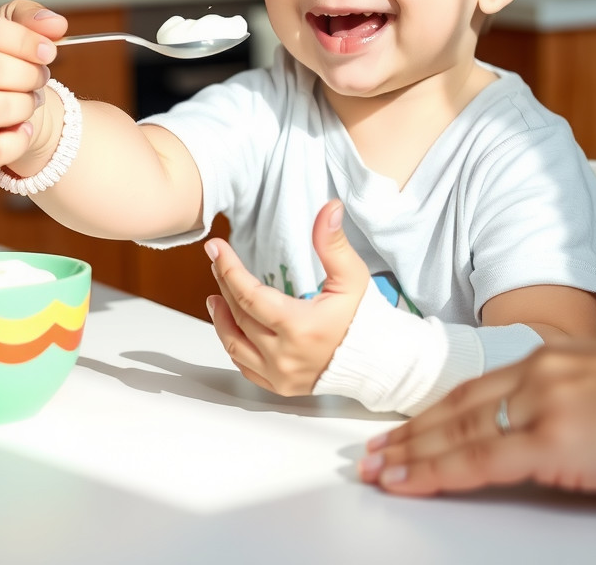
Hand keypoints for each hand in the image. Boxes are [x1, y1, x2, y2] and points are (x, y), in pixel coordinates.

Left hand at [205, 200, 367, 395]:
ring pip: (235, 345)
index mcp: (300, 327)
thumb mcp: (352, 277)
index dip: (228, 269)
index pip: (249, 295)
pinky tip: (231, 329)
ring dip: (221, 319)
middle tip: (217, 264)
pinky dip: (234, 346)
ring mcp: (281, 375)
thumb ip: (333, 243)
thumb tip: (328, 208)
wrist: (381, 362)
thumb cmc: (367, 320)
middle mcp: (285, 355)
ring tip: (214, 297)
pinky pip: (246, 368)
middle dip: (224, 285)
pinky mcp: (282, 387)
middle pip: (239, 316)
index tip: (215, 248)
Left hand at [358, 341, 595, 495]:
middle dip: (409, 432)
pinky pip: (478, 461)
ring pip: (456, 432)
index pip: (477, 386)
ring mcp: (542, 404)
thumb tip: (567, 427)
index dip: (436, 410)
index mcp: (555, 358)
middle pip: (456, 406)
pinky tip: (409, 481)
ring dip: (410, 453)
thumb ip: (581, 399)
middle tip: (372, 451)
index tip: (407, 426)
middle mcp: (539, 373)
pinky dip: (435, 473)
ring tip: (377, 470)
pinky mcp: (553, 440)